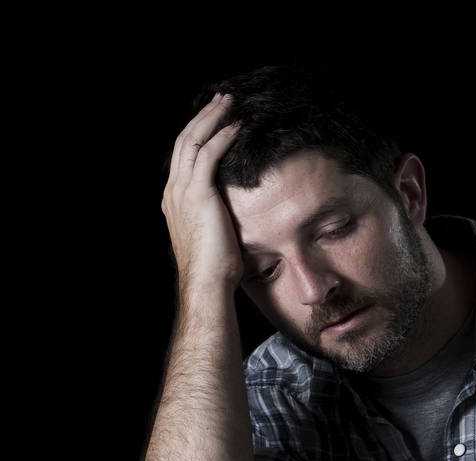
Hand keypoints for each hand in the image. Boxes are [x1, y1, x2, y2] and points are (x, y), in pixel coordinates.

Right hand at [162, 94, 243, 291]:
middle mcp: (173, 191)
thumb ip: (216, 215)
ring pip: (193, 142)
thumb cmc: (216, 267)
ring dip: (212, 118)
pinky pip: (209, 156)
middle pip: (185, 141)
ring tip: (229, 102)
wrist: (207, 282)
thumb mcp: (213, 234)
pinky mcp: (198, 194)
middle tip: (220, 99)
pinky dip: (222, 137)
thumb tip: (234, 211)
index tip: (213, 119)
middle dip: (203, 117)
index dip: (197, 134)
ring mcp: (183, 191)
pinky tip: (236, 126)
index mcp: (174, 199)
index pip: (184, 156)